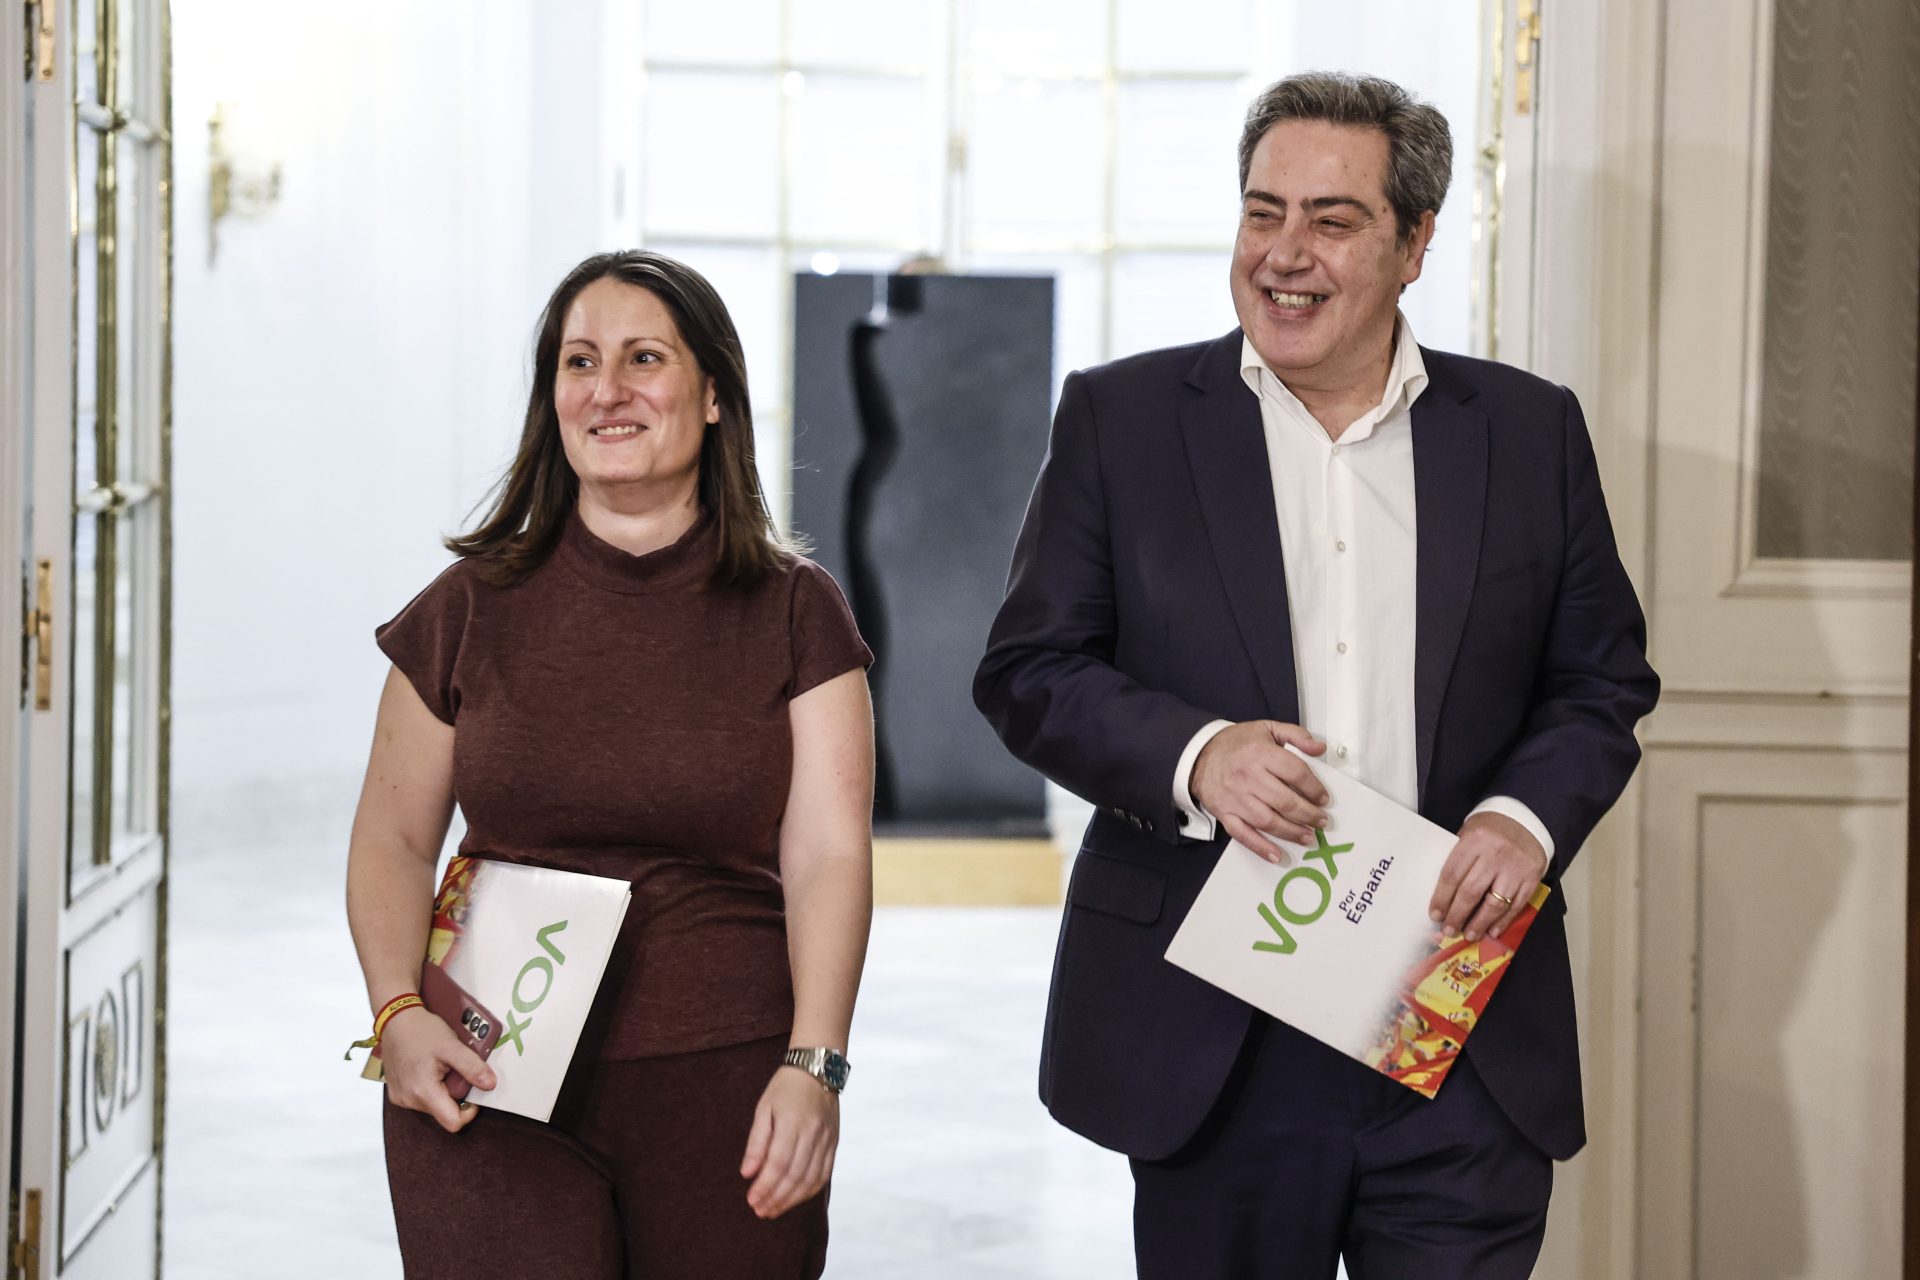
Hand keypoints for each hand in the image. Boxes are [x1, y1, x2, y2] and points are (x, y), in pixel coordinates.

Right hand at [379, 1006, 495, 1133]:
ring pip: (433, 1106)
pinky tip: (429, 1068)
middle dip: (455, 1094)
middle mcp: (408, 1100)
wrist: (396, 1020)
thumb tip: (490, 1085)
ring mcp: (400, 1098)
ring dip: (443, 1090)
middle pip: (443, 1112)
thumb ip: (472, 1067)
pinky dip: (430, 1087)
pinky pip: (421, 1099)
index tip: (473, 1090)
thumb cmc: (421, 1030)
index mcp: (423, 1092)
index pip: (452, 1122)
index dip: (469, 1111)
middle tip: (454, 1069)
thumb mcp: (452, 1046)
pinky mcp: (397, 1093)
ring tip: (440, 1066)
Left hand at [740, 1065, 839, 1219]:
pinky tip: (794, 1199)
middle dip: (776, 1198)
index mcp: (793, 1122)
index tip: (751, 1200)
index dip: (765, 1185)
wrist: (818, 1069)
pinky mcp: (834, 1143)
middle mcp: (813, 1133)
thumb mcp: (764, 1108)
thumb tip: (747, 1173)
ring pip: (811, 1179)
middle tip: (760, 1211)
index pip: (779, 1162)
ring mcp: (827, 1139)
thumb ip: (756, 1142)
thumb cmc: (786, 1087)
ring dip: (791, 1199)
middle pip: (795, 1175)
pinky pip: (824, 1174)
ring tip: (773, 1210)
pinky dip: (809, 1191)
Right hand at [1188, 721, 1329, 862]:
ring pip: (1269, 821)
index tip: (1323, 798)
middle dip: (1309, 815)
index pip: (1296, 773)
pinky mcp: (1225, 813)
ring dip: (1292, 832)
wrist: (1199, 755)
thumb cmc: (1235, 743)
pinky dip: (1260, 847)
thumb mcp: (1267, 728)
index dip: (1314, 788)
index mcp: (1261, 754)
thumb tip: (1320, 747)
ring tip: (1309, 837)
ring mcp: (1236, 798)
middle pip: (1285, 801)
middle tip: (1321, 821)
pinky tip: (1277, 855)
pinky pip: (1244, 834)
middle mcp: (1249, 777)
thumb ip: (1296, 735)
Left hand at [1428, 812, 1548, 942]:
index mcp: (1475, 840)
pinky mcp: (1532, 879)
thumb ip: (1458, 860)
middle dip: (1458, 915)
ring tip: (1469, 935)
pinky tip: (1492, 931)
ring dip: (1480, 923)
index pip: (1453, 874)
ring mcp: (1516, 868)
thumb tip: (1444, 897)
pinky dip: (1503, 921)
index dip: (1442, 898)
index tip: (1435, 915)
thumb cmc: (1490, 830)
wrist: (1525, 821)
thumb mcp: (1468, 834)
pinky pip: (1516, 905)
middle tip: (1449, 930)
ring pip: (1495, 903)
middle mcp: (1496, 854)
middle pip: (1472, 891)